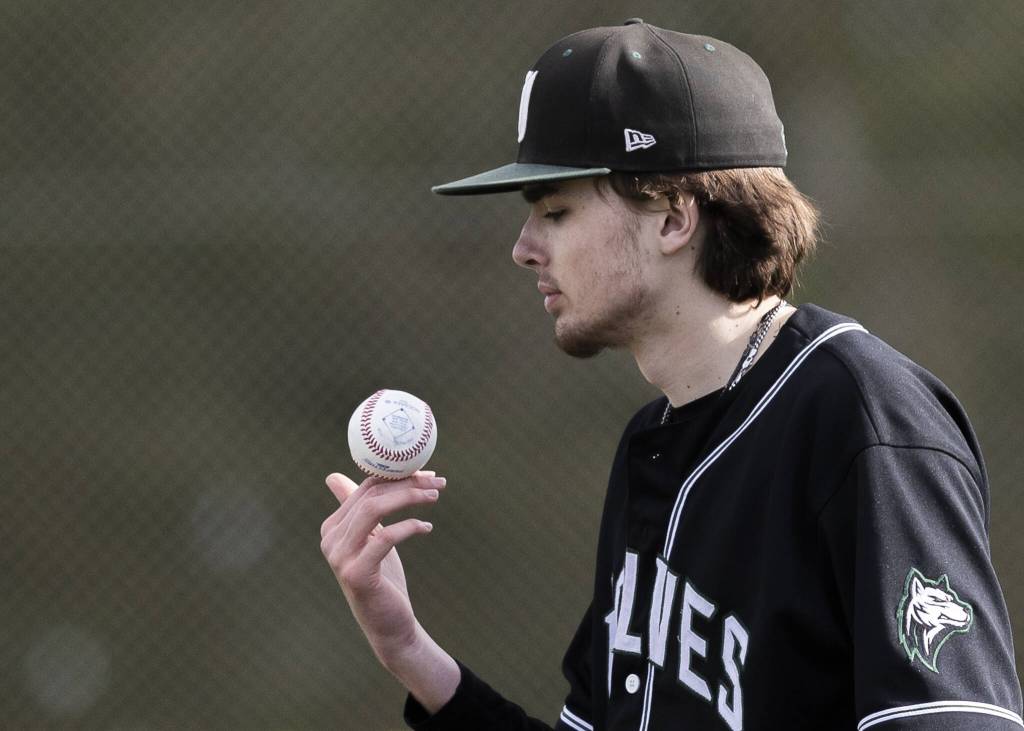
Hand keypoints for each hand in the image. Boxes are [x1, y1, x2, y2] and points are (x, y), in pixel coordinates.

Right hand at [319, 470, 444, 666]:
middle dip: (407, 483)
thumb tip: (335, 475)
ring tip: (435, 496)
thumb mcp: (373, 539)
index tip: (427, 473)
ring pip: (373, 510)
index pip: (364, 489)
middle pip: (370, 496)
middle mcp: (330, 540)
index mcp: (332, 527)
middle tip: (438, 481)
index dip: (397, 476)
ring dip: (408, 498)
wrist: (389, 625)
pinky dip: (409, 526)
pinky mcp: (356, 574)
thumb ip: (361, 510)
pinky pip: (385, 537)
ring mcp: (340, 557)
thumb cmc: (384, 578)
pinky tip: (426, 527)